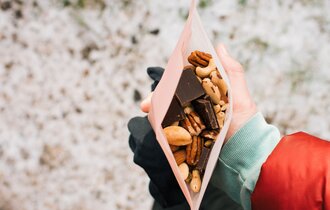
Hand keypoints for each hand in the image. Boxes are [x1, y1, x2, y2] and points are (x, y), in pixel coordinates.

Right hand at [140, 44, 256, 142]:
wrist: (246, 153)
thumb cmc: (246, 123)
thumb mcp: (240, 96)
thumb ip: (232, 72)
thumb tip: (219, 46)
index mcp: (206, 93)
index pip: (184, 82)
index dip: (170, 80)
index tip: (161, 82)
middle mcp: (196, 106)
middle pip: (172, 98)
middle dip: (157, 99)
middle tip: (145, 104)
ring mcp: (191, 122)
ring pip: (169, 114)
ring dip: (156, 113)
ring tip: (147, 114)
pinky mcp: (189, 138)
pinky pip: (173, 131)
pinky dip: (162, 129)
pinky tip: (156, 127)